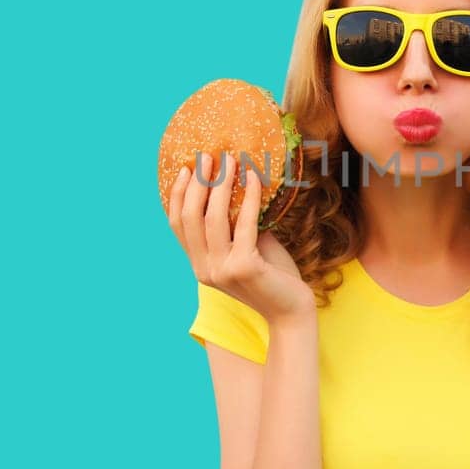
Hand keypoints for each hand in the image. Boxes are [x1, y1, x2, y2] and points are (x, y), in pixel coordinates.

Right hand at [167, 151, 314, 323]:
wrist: (292, 311)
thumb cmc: (273, 276)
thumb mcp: (248, 248)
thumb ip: (237, 225)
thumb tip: (239, 184)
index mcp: (199, 265)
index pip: (177, 225)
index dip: (178, 195)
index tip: (184, 169)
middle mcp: (204, 269)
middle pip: (191, 217)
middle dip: (198, 183)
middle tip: (209, 157)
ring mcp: (222, 270)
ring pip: (213, 218)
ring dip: (222, 185)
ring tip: (232, 161)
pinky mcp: (244, 268)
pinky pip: (245, 223)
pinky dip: (250, 197)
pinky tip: (255, 178)